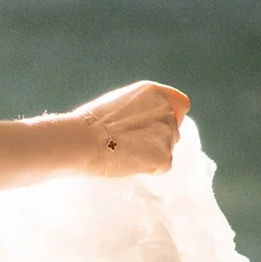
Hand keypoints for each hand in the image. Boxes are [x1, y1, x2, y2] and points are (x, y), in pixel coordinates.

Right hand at [71, 80, 188, 176]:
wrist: (80, 141)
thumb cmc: (88, 124)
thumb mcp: (117, 101)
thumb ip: (138, 108)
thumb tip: (143, 124)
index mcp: (153, 92)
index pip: (180, 105)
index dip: (172, 117)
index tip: (157, 126)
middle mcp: (165, 110)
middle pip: (173, 131)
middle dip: (157, 139)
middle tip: (130, 145)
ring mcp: (167, 134)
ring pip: (167, 149)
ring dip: (151, 154)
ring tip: (125, 153)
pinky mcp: (163, 157)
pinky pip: (163, 166)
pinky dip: (149, 169)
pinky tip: (129, 162)